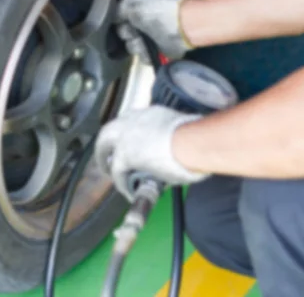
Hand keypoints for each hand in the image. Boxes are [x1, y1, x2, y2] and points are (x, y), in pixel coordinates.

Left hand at [94, 106, 208, 201]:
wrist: (192, 142)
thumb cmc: (199, 138)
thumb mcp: (186, 132)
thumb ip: (179, 139)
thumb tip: (186, 154)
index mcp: (152, 113)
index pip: (134, 120)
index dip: (130, 133)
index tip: (132, 142)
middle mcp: (135, 119)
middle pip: (111, 129)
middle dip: (107, 142)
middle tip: (109, 156)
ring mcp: (126, 136)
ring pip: (104, 144)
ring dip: (104, 158)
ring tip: (108, 171)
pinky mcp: (124, 155)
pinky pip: (117, 170)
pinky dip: (120, 181)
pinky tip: (126, 190)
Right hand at [116, 0, 192, 63]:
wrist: (180, 27)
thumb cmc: (158, 11)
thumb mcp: (133, 4)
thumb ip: (119, 10)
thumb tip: (115, 18)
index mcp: (139, 6)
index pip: (120, 16)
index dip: (119, 20)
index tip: (123, 21)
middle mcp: (143, 21)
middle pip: (123, 33)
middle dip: (128, 34)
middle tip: (136, 31)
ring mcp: (150, 37)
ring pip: (131, 46)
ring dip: (137, 45)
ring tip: (146, 40)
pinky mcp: (156, 50)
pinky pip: (142, 57)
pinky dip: (146, 54)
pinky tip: (151, 48)